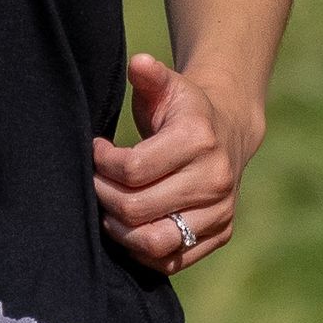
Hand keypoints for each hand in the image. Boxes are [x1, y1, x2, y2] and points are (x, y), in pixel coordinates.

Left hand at [91, 52, 254, 273]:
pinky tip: (127, 226)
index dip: (103, 164)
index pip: (133, 169)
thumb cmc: (184, 109)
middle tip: (94, 183)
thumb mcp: (168, 86)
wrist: (229, 131)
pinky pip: (171, 259)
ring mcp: (220, 211)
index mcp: (199, 140)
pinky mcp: (221, 234)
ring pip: (154, 241)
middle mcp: (215, 178)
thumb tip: (138, 63)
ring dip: (119, 229)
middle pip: (137, 208)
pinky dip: (141, 250)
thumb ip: (150, 75)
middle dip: (104, 196)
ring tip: (107, 208)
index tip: (96, 151)